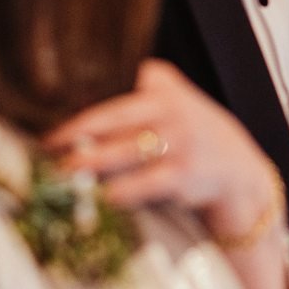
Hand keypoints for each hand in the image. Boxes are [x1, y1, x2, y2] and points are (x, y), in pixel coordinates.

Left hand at [44, 60, 277, 243]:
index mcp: (166, 95)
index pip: (117, 104)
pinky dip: (123, 191)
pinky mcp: (186, 174)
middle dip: (79, 138)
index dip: (81, 120)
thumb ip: (148, 91)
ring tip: (65, 177)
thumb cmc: (196, 137)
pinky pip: (147, 183)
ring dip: (93, 165)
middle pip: (117, 122)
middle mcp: (174, 113)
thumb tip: (87, 98)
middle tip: (50, 153)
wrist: (238, 171)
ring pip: (128, 152)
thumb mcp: (180, 103)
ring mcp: (181, 143)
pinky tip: (103, 198)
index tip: (52, 136)